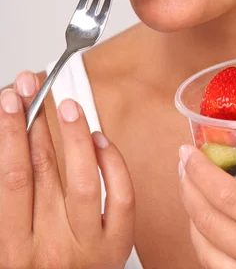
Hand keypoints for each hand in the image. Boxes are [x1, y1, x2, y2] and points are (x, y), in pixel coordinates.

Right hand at [0, 71, 134, 268]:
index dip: (11, 132)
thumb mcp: (11, 241)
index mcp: (14, 250)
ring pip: (84, 179)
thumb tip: (14, 141)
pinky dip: (112, 163)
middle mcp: (50, 249)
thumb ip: (14, 198)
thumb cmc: (37, 268)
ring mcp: (88, 248)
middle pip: (43, 171)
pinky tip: (99, 139)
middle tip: (34, 87)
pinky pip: (120, 196)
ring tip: (68, 105)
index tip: (11, 100)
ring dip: (74, 135)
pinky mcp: (117, 247)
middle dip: (36, 121)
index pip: (13, 178)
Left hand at [179, 105, 235, 267]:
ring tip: (191, 194)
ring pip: (210, 259)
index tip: (186, 152)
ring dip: (192, 223)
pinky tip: (212, 231)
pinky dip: (210, 252)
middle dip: (187, 192)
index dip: (200, 174)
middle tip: (184, 166)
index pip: (231, 200)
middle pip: (211, 227)